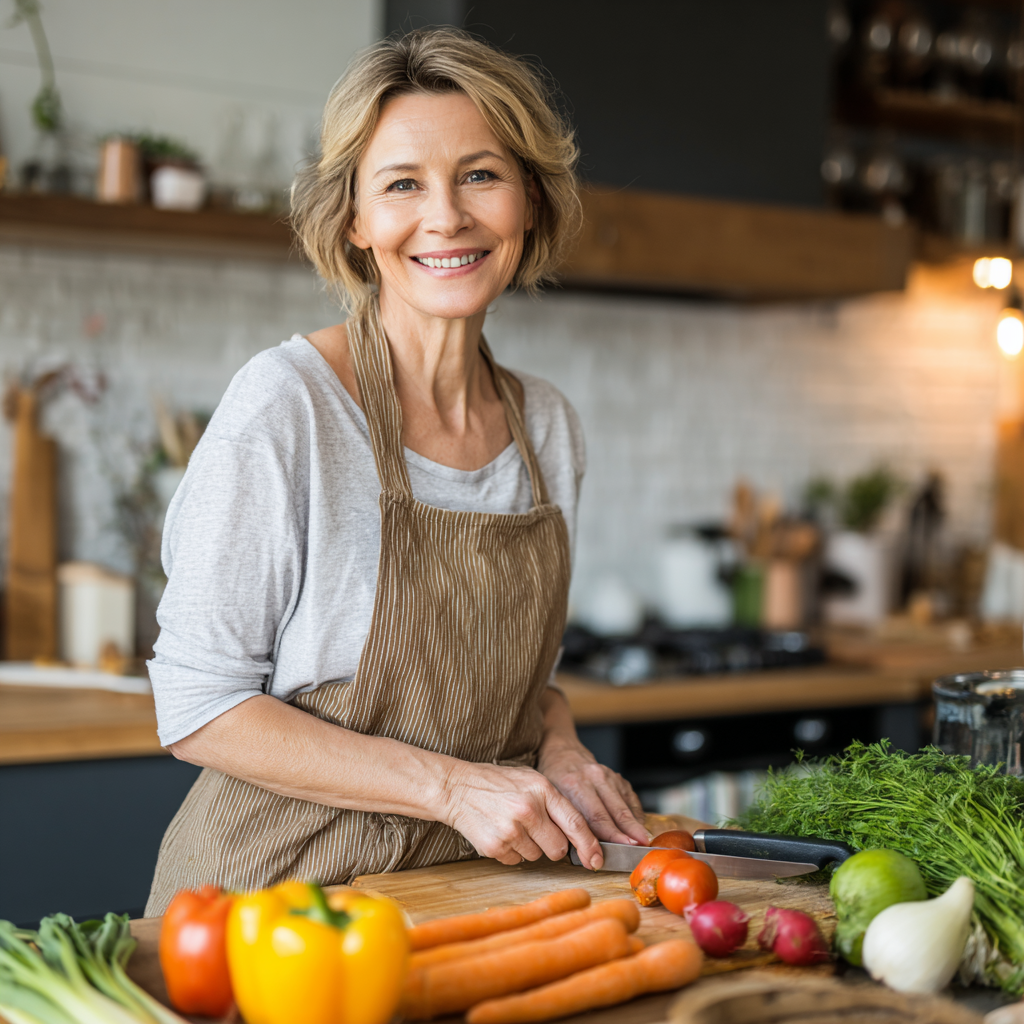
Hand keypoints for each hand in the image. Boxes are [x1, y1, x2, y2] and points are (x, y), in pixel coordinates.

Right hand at [437, 759, 604, 869]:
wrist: (456, 788)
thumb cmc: (497, 783)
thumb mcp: (531, 780)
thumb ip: (555, 803)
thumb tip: (578, 835)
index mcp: (542, 789)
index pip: (576, 823)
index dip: (590, 845)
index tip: (598, 859)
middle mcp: (528, 809)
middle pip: (559, 848)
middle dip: (553, 846)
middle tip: (537, 831)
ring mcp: (511, 829)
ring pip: (537, 856)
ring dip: (530, 847)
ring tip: (513, 826)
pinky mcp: (495, 847)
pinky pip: (517, 861)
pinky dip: (512, 852)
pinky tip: (501, 832)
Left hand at [536, 736, 648, 848]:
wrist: (564, 754)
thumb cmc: (555, 781)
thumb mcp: (552, 799)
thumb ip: (565, 826)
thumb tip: (585, 857)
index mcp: (573, 785)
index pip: (594, 817)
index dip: (606, 838)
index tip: (616, 853)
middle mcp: (593, 778)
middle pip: (614, 813)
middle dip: (627, 834)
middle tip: (636, 851)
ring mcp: (608, 776)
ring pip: (625, 807)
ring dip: (636, 827)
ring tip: (643, 843)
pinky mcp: (619, 778)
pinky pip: (631, 800)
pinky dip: (637, 816)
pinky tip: (639, 830)